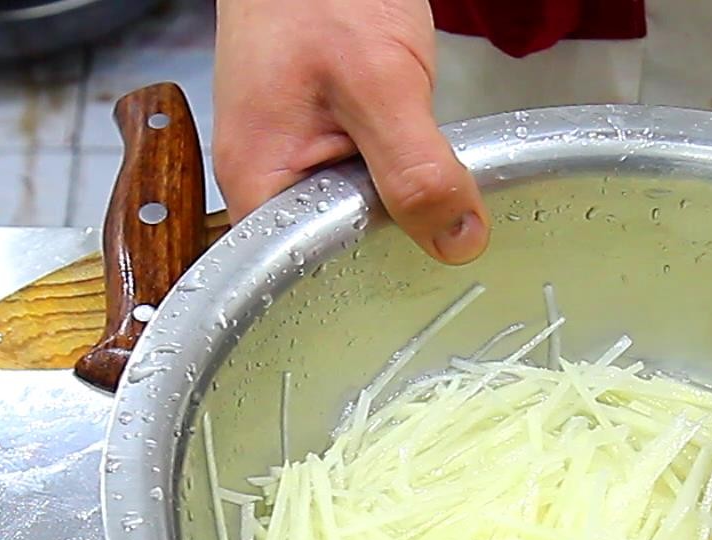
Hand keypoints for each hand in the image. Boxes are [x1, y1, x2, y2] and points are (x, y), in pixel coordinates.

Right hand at [214, 0, 488, 262]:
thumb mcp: (381, 82)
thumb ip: (415, 169)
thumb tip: (454, 241)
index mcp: (257, 181)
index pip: (298, 275)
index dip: (361, 285)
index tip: (416, 276)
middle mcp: (266, 179)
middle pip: (330, 252)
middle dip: (388, 248)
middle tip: (443, 238)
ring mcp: (292, 158)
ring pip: (354, 218)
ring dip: (401, 209)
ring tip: (439, 202)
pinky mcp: (321, 139)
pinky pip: (363, 183)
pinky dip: (399, 178)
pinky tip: (423, 169)